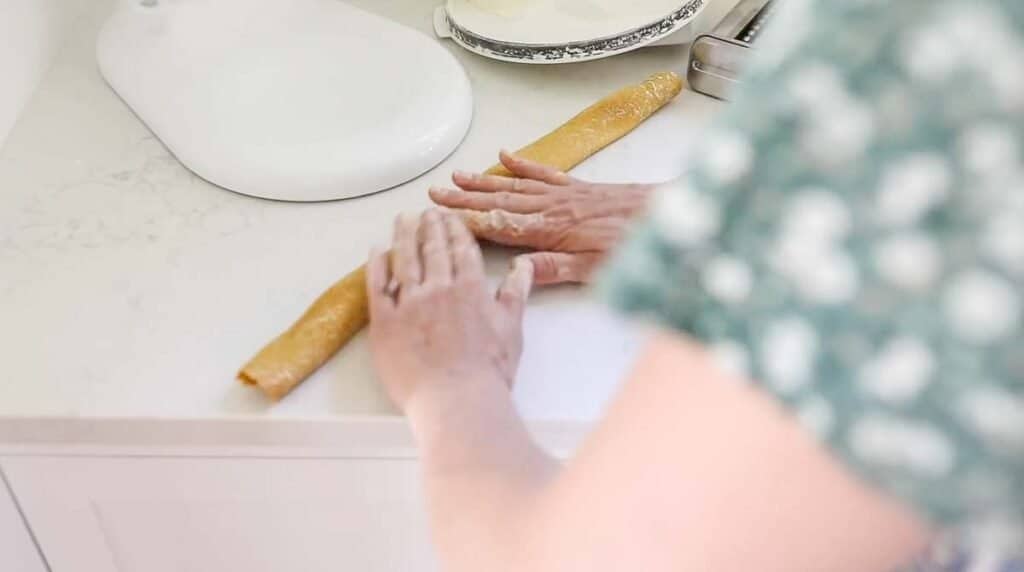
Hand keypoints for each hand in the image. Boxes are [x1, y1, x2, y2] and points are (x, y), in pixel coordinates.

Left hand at [366, 209, 532, 412]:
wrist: (457, 400)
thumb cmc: (489, 371)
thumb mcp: (512, 328)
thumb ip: (516, 292)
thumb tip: (524, 265)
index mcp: (470, 288)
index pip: (462, 249)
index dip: (456, 230)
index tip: (451, 217)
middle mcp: (438, 288)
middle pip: (433, 248)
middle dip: (430, 225)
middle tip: (427, 211)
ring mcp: (409, 304)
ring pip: (404, 259)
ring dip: (403, 235)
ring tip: (403, 219)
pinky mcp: (384, 323)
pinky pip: (377, 287)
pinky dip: (376, 265)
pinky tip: (376, 251)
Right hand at [429, 151, 654, 284]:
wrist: (666, 216)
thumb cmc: (633, 248)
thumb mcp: (595, 269)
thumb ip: (555, 268)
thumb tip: (518, 270)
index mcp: (551, 231)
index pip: (501, 226)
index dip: (469, 222)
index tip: (442, 218)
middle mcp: (553, 208)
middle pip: (500, 202)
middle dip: (465, 199)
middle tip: (435, 194)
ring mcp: (565, 194)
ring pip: (516, 185)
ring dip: (484, 181)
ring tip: (457, 176)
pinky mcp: (579, 187)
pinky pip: (544, 172)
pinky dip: (522, 163)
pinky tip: (503, 156)